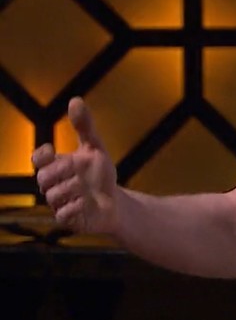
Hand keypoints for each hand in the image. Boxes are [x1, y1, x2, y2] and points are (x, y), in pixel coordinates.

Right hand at [31, 97, 118, 234]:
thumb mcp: (95, 148)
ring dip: (74, 189)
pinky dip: (77, 206)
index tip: (52, 149)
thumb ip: (85, 127)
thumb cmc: (100, 175)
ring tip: (88, 189)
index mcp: (56, 166)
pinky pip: (63, 214)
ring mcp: (57, 203)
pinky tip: (88, 203)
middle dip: (64, 172)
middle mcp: (52, 185)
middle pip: (44, 177)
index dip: (41, 155)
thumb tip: (75, 100)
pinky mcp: (66, 220)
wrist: (114, 202)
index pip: (37, 159)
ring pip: (54, 195)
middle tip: (80, 171)